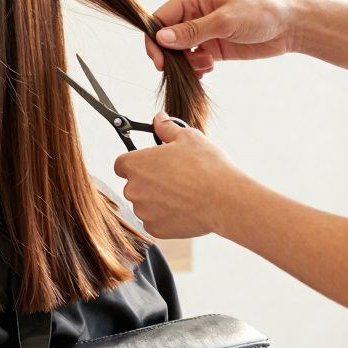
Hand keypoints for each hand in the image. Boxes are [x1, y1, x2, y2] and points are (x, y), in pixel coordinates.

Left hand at [113, 113, 249, 237]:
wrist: (224, 200)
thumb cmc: (206, 166)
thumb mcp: (187, 137)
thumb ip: (167, 128)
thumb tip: (158, 118)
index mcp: (134, 165)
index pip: (122, 164)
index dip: (137, 162)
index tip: (152, 163)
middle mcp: (132, 189)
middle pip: (134, 184)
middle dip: (149, 181)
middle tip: (173, 177)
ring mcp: (143, 211)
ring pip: (145, 204)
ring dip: (157, 200)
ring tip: (183, 193)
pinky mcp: (155, 229)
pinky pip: (154, 221)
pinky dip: (165, 216)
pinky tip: (184, 208)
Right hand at [144, 0, 299, 76]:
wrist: (288, 27)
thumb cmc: (260, 13)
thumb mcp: (225, 21)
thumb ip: (193, 31)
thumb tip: (161, 38)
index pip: (160, 19)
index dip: (155, 40)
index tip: (160, 61)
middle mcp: (192, 13)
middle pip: (165, 37)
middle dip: (171, 55)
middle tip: (186, 68)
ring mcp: (201, 31)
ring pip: (178, 52)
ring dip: (186, 64)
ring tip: (207, 65)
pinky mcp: (211, 46)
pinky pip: (192, 60)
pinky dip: (195, 69)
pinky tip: (208, 69)